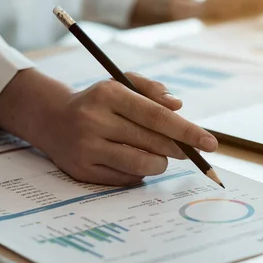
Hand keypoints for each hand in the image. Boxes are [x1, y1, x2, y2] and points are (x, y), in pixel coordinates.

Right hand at [0, 69, 218, 185]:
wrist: (52, 120)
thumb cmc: (98, 101)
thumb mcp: (121, 83)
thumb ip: (152, 90)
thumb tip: (178, 106)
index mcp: (109, 95)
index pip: (156, 116)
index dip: (187, 131)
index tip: (211, 143)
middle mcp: (95, 121)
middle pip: (153, 142)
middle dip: (179, 149)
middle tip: (189, 151)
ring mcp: (87, 148)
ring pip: (142, 164)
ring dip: (160, 162)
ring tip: (158, 154)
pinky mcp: (82, 171)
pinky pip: (126, 179)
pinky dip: (139, 172)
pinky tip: (134, 159)